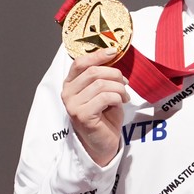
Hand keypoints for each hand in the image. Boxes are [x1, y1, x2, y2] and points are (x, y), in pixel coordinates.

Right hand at [60, 48, 128, 166]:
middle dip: (115, 75)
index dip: (98, 55)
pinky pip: (105, 97)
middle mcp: (67, 93)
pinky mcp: (82, 115)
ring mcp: (73, 105)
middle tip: (125, 83)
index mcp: (70, 84)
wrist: (103, 142)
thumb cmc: (104, 115)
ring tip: (125, 96)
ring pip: (101, 84)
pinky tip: (120, 103)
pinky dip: (117, 98)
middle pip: (94, 72)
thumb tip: (113, 54)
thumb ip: (102, 75)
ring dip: (119, 88)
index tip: (114, 52)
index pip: (80, 62)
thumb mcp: (102, 90)